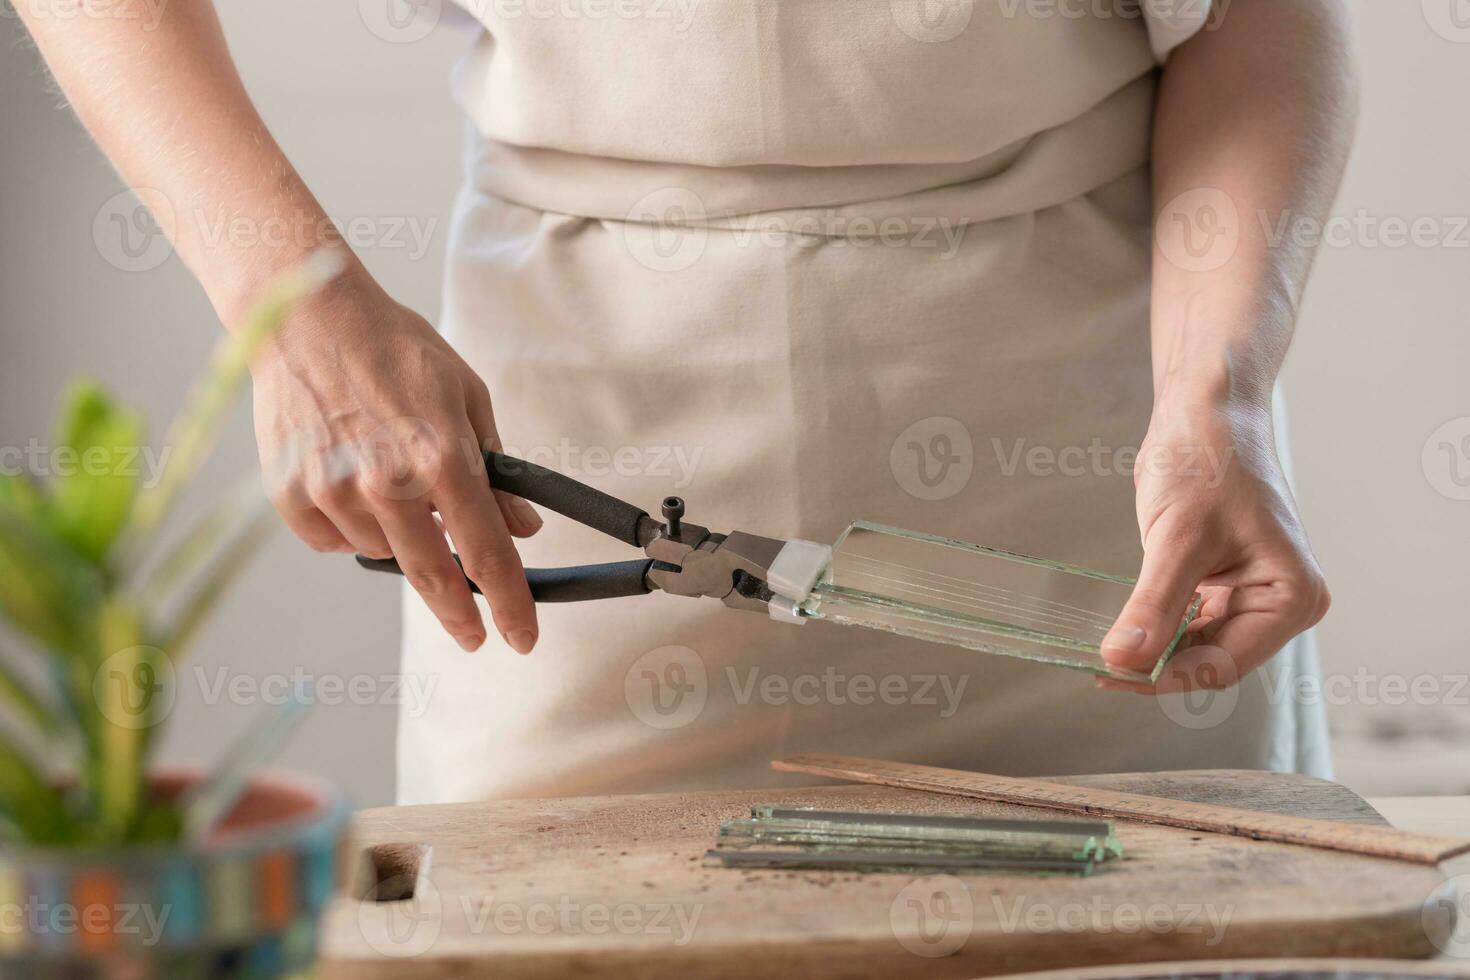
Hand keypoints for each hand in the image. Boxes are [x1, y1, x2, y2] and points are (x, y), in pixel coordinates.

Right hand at [249, 262, 542, 652]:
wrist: (308, 316)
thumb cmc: (395, 350)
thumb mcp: (466, 399)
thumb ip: (495, 471)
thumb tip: (521, 528)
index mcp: (441, 458)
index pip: (488, 554)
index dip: (510, 604)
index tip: (522, 638)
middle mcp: (387, 484)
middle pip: (434, 577)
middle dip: (459, 615)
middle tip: (474, 635)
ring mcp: (334, 492)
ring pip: (383, 555)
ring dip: (400, 539)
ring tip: (389, 479)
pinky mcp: (292, 495)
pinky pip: (334, 542)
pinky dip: (350, 527)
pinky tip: (350, 482)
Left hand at [1097, 398, 1329, 692]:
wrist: (1206, 414)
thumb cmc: (1208, 461)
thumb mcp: (1177, 538)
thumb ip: (1153, 605)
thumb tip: (1122, 660)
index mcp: (1290, 597)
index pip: (1224, 663)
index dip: (1167, 676)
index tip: (1113, 676)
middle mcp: (1279, 602)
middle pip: (1211, 659)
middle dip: (1158, 664)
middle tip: (1100, 666)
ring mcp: (1252, 594)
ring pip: (1196, 644)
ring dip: (1154, 648)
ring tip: (1103, 652)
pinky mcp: (1224, 582)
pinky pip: (1189, 621)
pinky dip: (1157, 627)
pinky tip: (1125, 628)